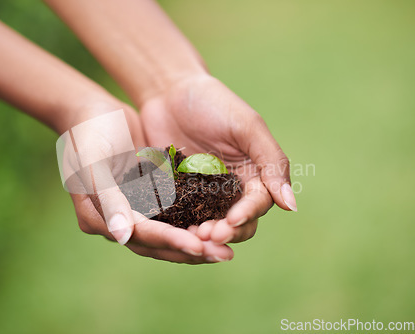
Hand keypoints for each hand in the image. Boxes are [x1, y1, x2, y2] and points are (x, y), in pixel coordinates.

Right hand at [62, 101, 233, 263]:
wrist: (93, 110)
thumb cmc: (87, 131)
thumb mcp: (93, 162)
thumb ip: (108, 198)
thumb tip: (122, 236)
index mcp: (96, 218)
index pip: (138, 235)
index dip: (169, 241)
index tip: (199, 246)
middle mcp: (115, 221)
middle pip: (155, 243)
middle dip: (189, 249)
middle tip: (223, 254)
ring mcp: (132, 211)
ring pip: (167, 234)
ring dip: (196, 240)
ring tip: (226, 247)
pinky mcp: (148, 198)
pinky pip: (173, 214)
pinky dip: (193, 220)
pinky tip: (218, 222)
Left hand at [140, 74, 296, 243]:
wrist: (169, 92)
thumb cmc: (214, 103)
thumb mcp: (247, 127)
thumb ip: (272, 162)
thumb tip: (291, 206)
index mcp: (254, 174)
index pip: (257, 203)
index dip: (247, 215)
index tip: (232, 221)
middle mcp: (231, 189)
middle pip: (236, 222)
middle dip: (225, 231)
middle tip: (208, 235)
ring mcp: (203, 194)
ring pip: (209, 224)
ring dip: (203, 234)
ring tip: (191, 237)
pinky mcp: (177, 194)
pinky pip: (181, 215)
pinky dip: (179, 225)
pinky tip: (171, 229)